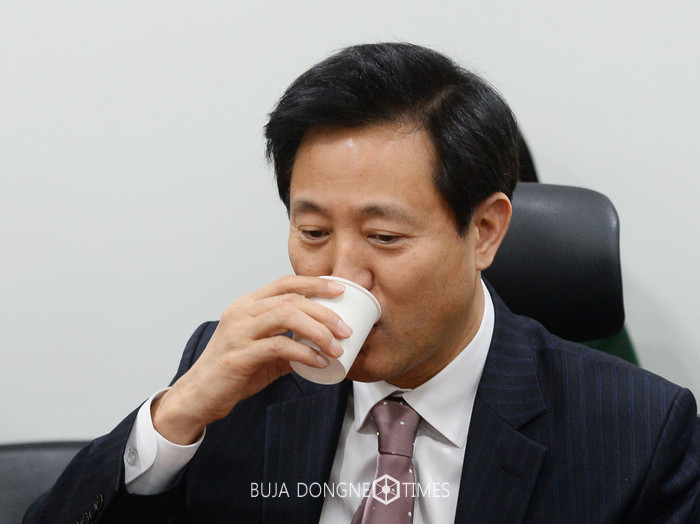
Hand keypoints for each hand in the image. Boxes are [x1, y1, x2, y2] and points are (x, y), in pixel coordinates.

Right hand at [151, 275, 351, 443]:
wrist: (198, 396)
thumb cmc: (231, 371)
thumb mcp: (263, 351)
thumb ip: (289, 343)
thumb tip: (322, 345)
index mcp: (247, 305)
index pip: (285, 283)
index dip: (315, 283)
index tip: (341, 289)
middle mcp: (242, 312)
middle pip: (291, 299)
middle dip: (324, 311)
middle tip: (346, 329)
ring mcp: (239, 332)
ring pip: (287, 316)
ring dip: (318, 330)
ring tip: (337, 347)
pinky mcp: (239, 356)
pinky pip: (279, 347)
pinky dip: (304, 353)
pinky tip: (319, 363)